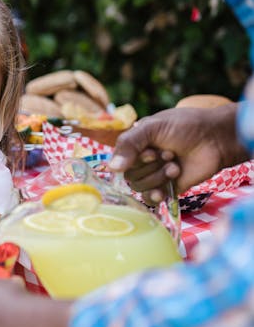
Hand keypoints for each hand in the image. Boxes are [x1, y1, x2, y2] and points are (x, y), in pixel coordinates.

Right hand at [109, 103, 244, 203]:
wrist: (214, 139)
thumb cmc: (185, 126)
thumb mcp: (152, 127)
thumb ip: (129, 144)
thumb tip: (111, 168)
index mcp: (136, 144)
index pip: (119, 160)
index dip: (133, 160)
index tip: (151, 151)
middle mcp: (143, 160)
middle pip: (130, 175)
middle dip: (150, 166)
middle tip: (170, 154)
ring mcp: (155, 175)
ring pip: (140, 187)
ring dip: (157, 176)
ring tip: (175, 166)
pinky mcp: (168, 188)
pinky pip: (150, 199)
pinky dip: (154, 196)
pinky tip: (162, 192)